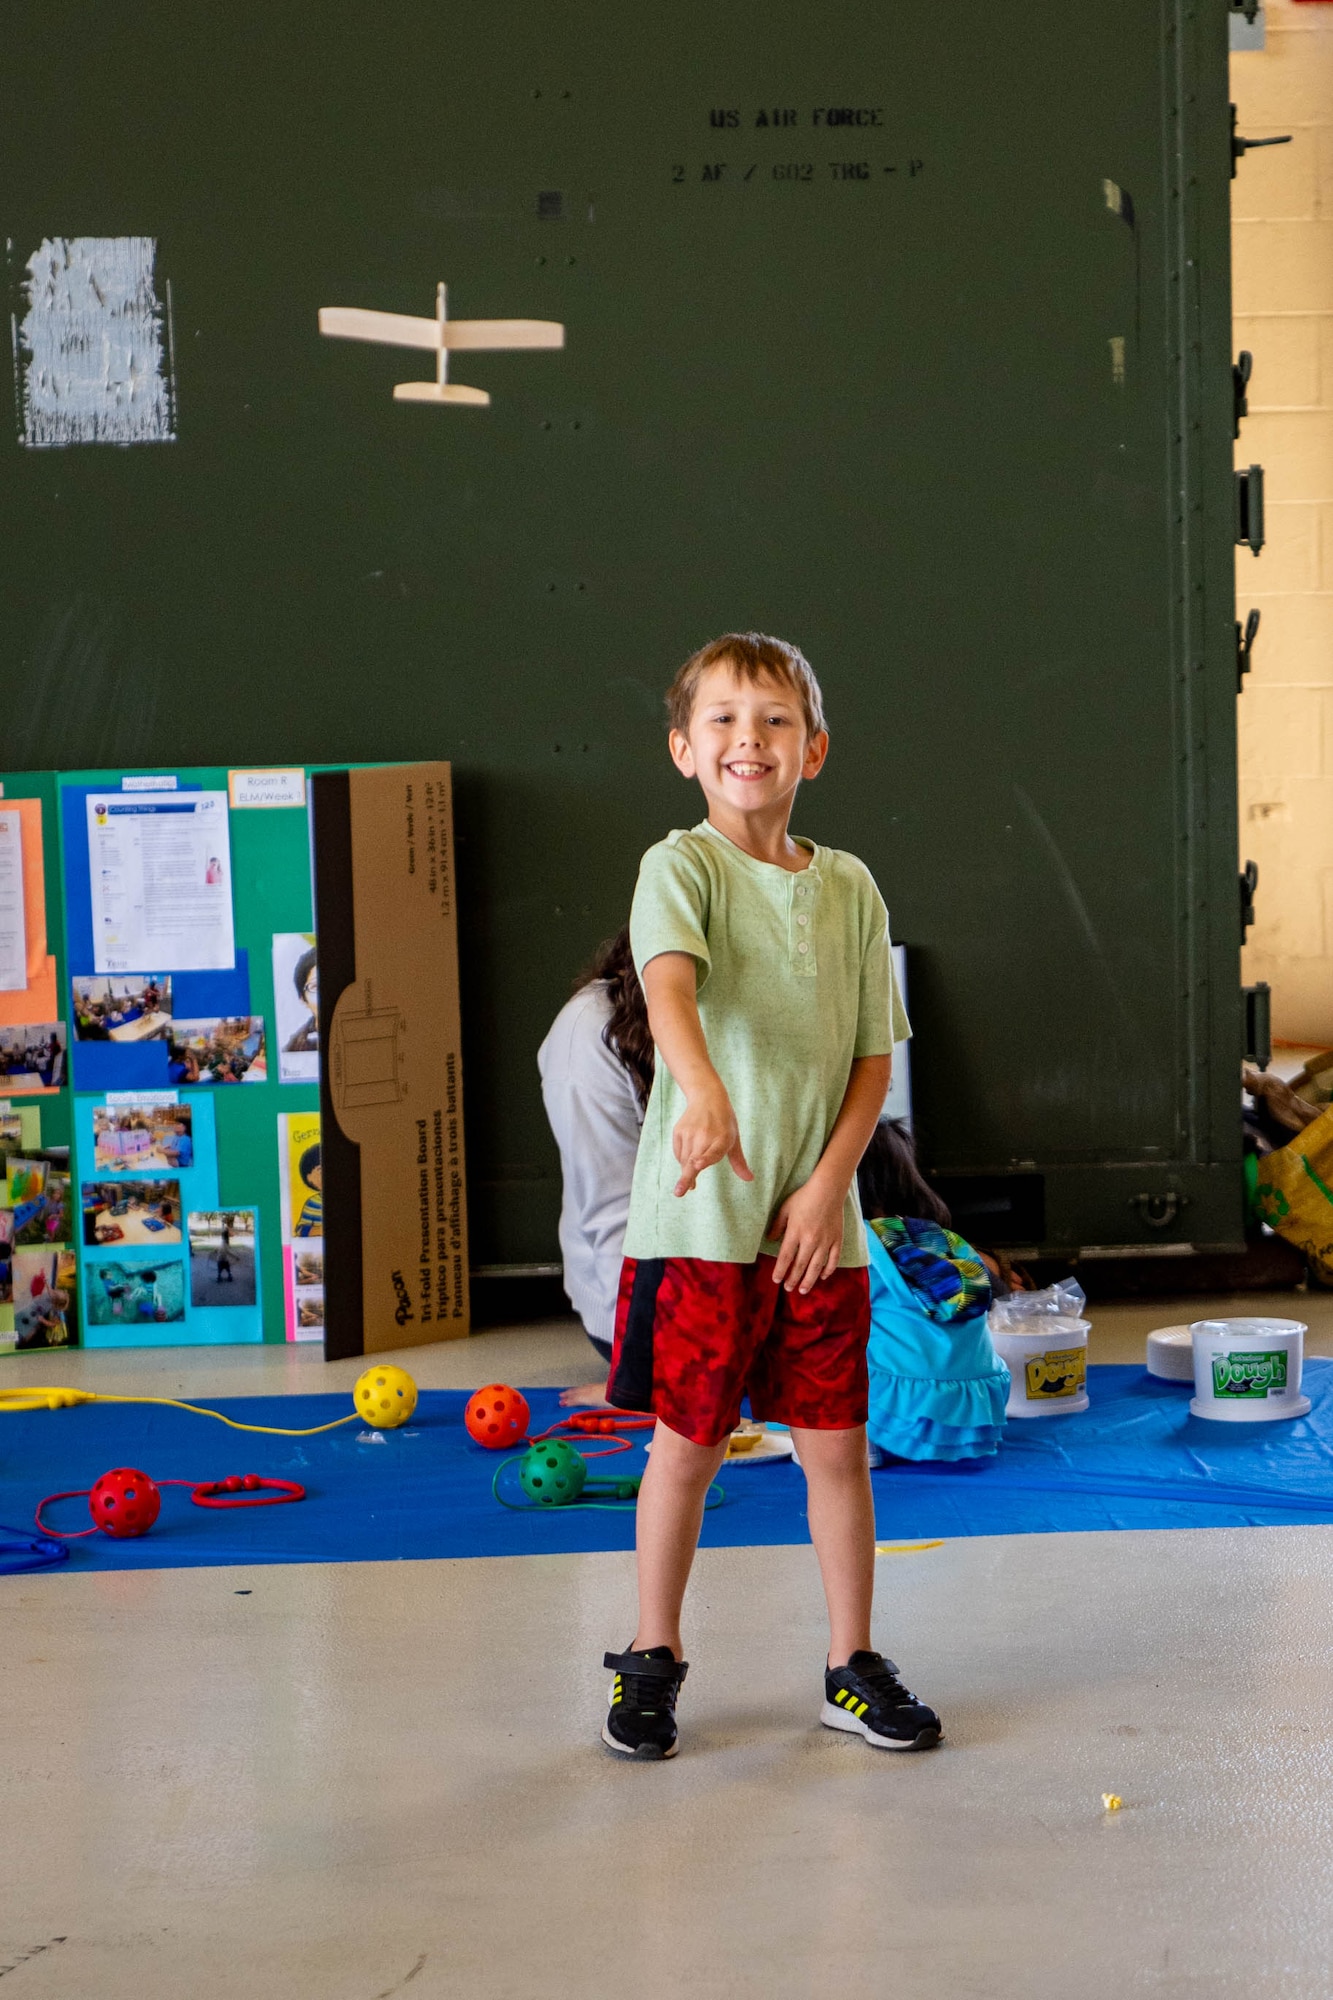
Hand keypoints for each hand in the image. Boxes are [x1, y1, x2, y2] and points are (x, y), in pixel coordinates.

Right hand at [671, 1079, 752, 1195]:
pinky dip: (682, 1160)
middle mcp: (704, 1136)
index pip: (713, 1151)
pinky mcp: (678, 1131)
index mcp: (722, 1138)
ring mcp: (690, 1133)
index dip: (705, 1159)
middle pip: (693, 1160)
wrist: (707, 1097)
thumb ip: (739, 1161)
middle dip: (686, 1177)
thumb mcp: (734, 1139)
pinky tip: (689, 1157)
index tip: (698, 1164)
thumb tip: (750, 1179)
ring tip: (690, 1179)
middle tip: (679, 1193)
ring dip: (686, 1171)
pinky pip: (678, 1153)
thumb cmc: (724, 1122)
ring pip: (684, 1160)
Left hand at [769, 1175, 845, 1292]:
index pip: (786, 1257)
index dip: (780, 1270)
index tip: (776, 1280)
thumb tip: (770, 1239)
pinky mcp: (837, 1239)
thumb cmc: (804, 1197)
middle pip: (800, 1265)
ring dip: (809, 1280)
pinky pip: (833, 1259)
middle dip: (793, 1279)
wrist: (828, 1189)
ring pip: (816, 1266)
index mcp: (795, 1232)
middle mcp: (810, 1240)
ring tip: (803, 1290)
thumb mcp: (785, 1208)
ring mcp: (825, 1241)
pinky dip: (828, 1270)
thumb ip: (777, 1225)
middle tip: (788, 1289)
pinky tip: (823, 1277)